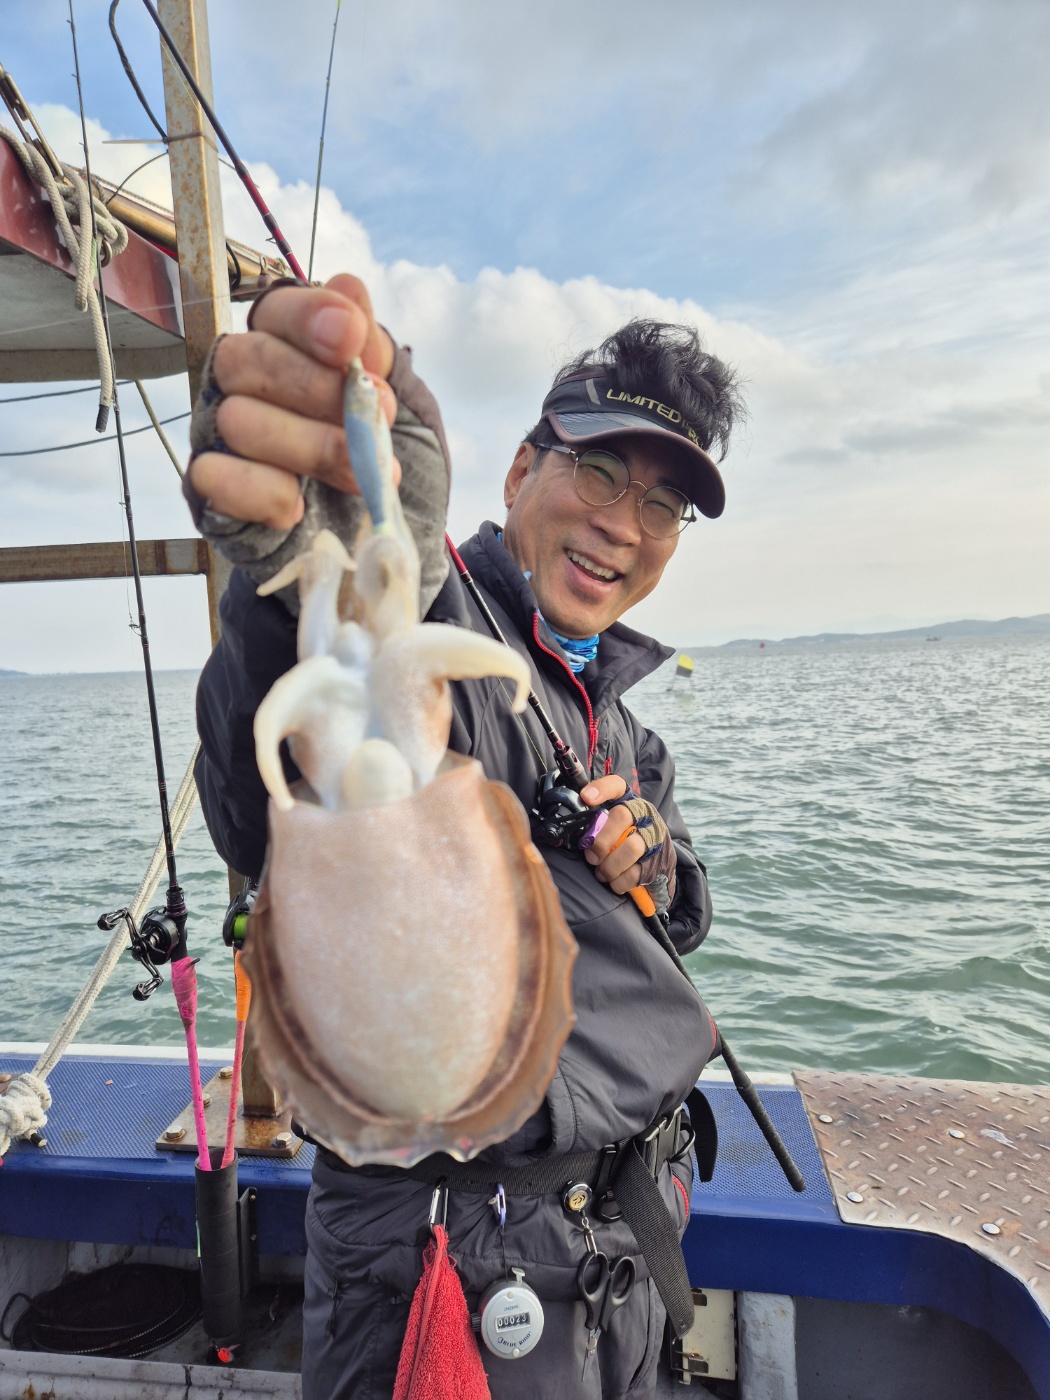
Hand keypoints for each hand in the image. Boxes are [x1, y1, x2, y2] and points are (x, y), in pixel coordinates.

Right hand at [188, 274, 399, 528]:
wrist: (379, 537)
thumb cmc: (382, 459)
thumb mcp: (401, 405)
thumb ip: (375, 354)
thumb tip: (349, 290)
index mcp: (285, 345)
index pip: (275, 309)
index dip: (309, 317)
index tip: (351, 339)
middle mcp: (241, 382)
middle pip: (246, 359)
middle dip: (317, 389)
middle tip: (377, 416)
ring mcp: (219, 434)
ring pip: (237, 420)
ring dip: (311, 449)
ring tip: (363, 476)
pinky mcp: (209, 490)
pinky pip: (216, 477)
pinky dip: (266, 493)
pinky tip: (303, 507)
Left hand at [579, 775, 646, 894]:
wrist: (656, 861)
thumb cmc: (623, 841)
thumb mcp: (609, 826)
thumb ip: (594, 823)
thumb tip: (570, 832)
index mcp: (628, 801)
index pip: (615, 785)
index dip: (601, 789)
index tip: (586, 798)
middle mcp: (644, 813)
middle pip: (622, 816)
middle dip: (601, 841)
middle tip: (591, 857)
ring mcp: (654, 835)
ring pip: (632, 847)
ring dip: (610, 866)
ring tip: (602, 872)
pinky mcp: (659, 859)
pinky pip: (637, 872)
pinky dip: (620, 881)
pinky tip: (614, 881)